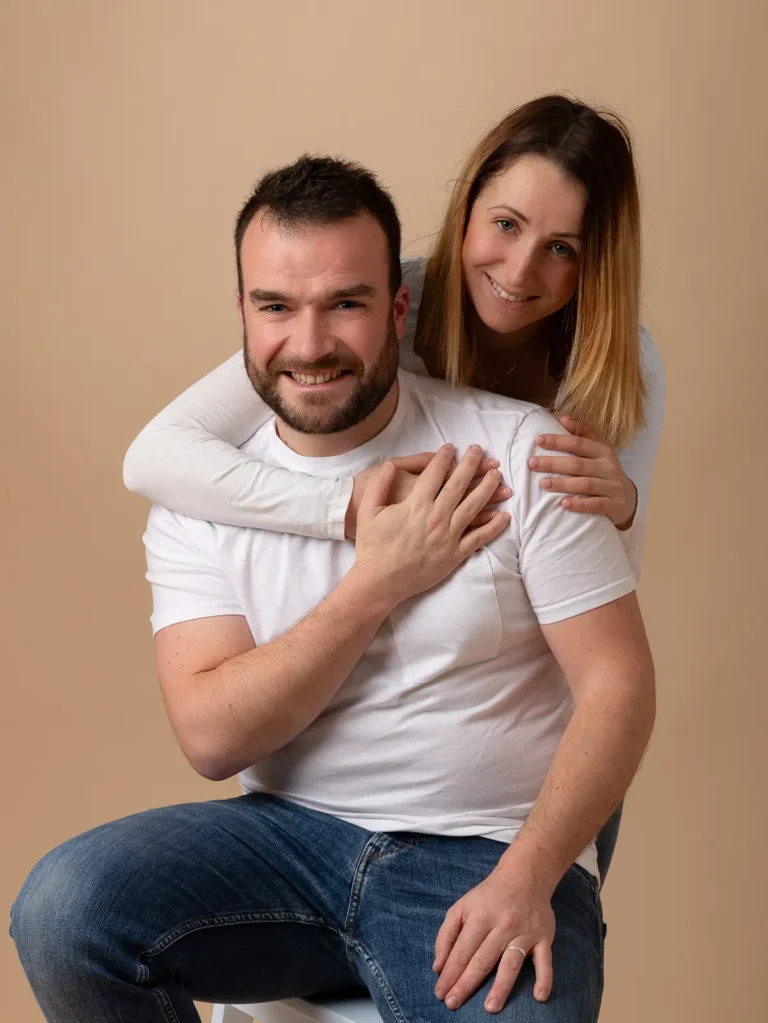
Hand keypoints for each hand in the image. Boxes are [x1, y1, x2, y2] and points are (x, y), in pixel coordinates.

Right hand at [353, 445, 510, 605]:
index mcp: (416, 504)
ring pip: (474, 506)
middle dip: (471, 464)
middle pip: (459, 484)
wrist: (380, 581)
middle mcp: (436, 517)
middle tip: (479, 450)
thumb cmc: (372, 546)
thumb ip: (380, 485)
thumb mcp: (369, 511)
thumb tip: (390, 465)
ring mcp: (448, 536)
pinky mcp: (455, 555)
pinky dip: (493, 527)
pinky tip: (504, 516)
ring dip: (487, 488)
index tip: (450, 448)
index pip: (435, 473)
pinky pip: (479, 538)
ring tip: (497, 474)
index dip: (443, 457)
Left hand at [433, 868, 554, 1013]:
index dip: (450, 973)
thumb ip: (447, 935)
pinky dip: (544, 978)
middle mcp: (502, 924)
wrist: (524, 876)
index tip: (441, 993)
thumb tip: (438, 966)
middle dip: (466, 984)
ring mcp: (524, 932)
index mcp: (480, 916)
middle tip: (453, 1004)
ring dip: (501, 986)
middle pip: (483, 959)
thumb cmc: (488, 897)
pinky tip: (539, 996)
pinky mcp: (544, 937)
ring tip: (490, 1008)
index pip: (462, 950)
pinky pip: (545, 961)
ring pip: (511, 962)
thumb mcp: (462, 907)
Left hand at [529, 415, 636, 529]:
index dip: (558, 441)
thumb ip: (582, 434)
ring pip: (585, 484)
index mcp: (603, 451)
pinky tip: (564, 504)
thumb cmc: (606, 472)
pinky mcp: (614, 505)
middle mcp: (608, 467)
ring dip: (563, 484)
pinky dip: (580, 504)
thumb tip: (562, 417)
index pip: (578, 443)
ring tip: (543, 484)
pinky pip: (596, 504)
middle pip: (578, 464)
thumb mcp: (598, 452)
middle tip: (532, 463)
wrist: (629, 499)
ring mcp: (612, 486)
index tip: (538, 440)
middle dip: (553, 463)